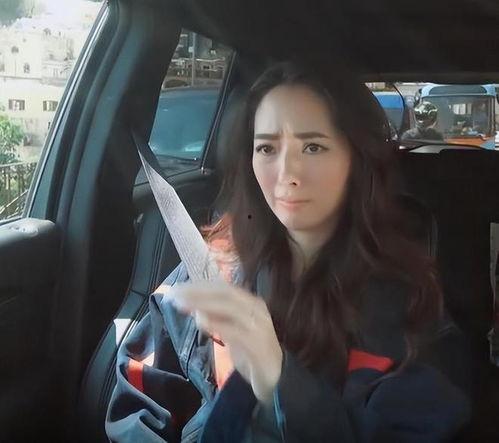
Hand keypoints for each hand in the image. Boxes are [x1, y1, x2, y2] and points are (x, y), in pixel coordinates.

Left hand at [166, 280, 282, 404]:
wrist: (275, 378)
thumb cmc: (251, 352)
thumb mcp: (231, 331)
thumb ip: (217, 319)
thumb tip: (195, 309)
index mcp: (251, 303)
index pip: (223, 288)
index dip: (200, 286)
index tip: (178, 288)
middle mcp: (257, 310)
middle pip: (226, 294)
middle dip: (198, 292)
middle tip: (175, 294)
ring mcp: (259, 326)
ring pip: (230, 308)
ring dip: (204, 304)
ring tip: (183, 305)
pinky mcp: (259, 345)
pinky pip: (236, 332)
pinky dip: (218, 325)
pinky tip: (201, 322)